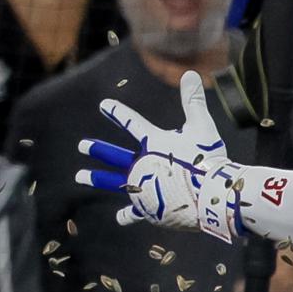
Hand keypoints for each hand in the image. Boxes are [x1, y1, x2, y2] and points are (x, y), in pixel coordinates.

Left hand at [76, 70, 245, 242]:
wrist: (212, 192)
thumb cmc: (208, 158)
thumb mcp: (202, 126)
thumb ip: (194, 101)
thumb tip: (191, 73)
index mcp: (153, 142)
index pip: (131, 123)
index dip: (117, 113)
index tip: (104, 106)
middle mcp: (141, 163)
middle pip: (114, 155)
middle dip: (97, 149)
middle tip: (82, 146)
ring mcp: (143, 186)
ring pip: (114, 181)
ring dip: (96, 178)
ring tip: (80, 176)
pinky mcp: (150, 206)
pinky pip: (134, 212)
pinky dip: (128, 215)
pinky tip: (119, 218)